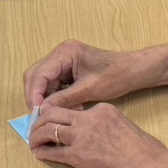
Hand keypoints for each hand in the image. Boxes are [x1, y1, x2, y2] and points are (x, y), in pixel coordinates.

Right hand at [24, 39, 138, 108]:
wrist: (133, 71)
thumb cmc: (116, 76)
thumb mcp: (90, 89)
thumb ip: (64, 99)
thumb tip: (43, 110)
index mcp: (66, 53)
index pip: (39, 73)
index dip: (34, 93)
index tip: (36, 111)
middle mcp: (60, 53)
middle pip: (36, 76)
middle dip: (36, 96)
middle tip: (40, 114)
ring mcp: (63, 61)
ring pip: (42, 81)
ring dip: (47, 98)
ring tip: (58, 111)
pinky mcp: (67, 70)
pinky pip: (53, 84)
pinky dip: (56, 97)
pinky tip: (67, 106)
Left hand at [28, 103, 167, 167]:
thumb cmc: (143, 151)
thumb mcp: (123, 125)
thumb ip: (104, 124)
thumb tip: (92, 131)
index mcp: (101, 109)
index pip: (72, 108)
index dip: (59, 115)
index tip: (53, 121)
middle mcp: (89, 119)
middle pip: (54, 113)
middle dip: (40, 120)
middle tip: (35, 129)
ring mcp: (82, 137)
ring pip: (48, 130)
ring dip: (37, 136)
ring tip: (33, 142)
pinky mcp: (78, 156)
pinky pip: (53, 152)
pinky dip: (43, 153)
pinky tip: (39, 154)